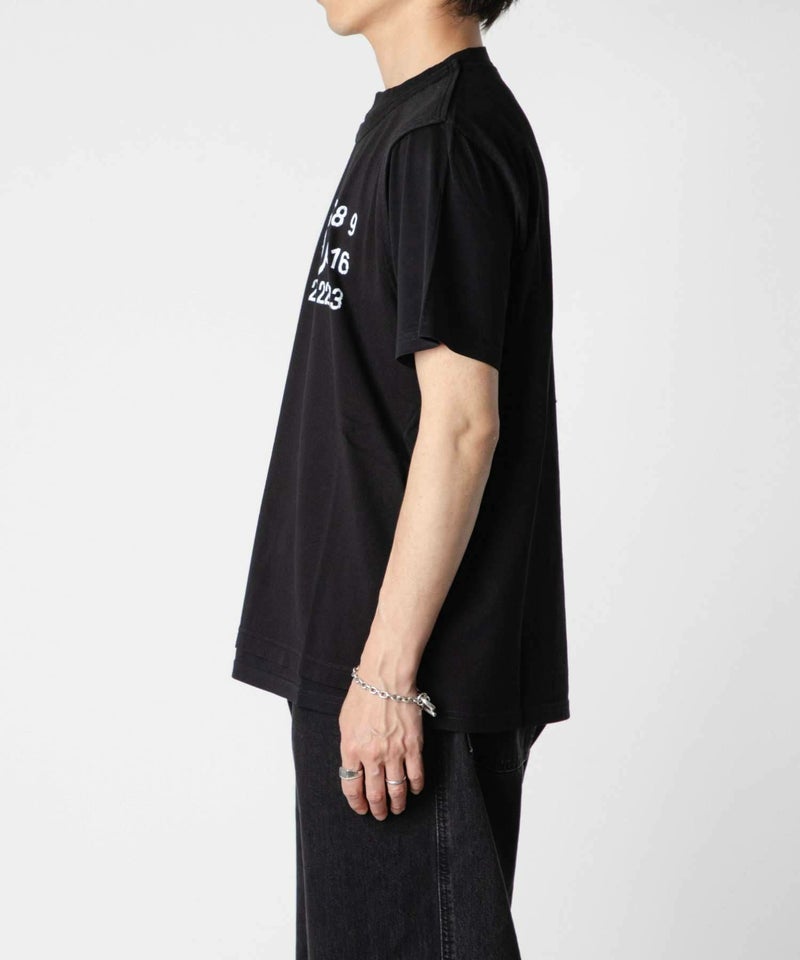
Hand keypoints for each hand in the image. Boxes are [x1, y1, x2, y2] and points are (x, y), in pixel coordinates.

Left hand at [338, 677, 424, 819]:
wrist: (385, 679)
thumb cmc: (363, 696)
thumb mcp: (345, 723)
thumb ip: (349, 747)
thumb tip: (354, 766)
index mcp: (351, 750)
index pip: (351, 787)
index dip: (356, 802)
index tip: (360, 808)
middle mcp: (371, 755)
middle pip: (375, 793)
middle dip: (377, 809)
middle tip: (380, 814)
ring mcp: (394, 752)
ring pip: (396, 788)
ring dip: (397, 803)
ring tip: (397, 808)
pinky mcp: (413, 746)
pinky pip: (415, 775)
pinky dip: (415, 787)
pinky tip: (414, 790)